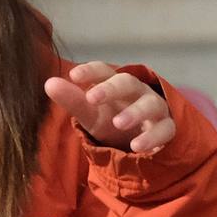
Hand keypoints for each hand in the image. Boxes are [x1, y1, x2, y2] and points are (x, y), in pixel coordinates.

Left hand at [44, 62, 177, 153]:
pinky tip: (138, 146)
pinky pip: (165, 129)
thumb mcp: (91, 114)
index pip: (105, 71)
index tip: (74, 75)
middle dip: (112, 88)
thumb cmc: (113, 121)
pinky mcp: (168, 129)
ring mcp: (156, 110)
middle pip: (128, 83)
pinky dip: (152, 136)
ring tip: (118, 123)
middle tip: (92, 98)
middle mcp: (138, 93)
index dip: (91, 71)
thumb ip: (73, 100)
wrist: (141, 144)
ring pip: (150, 104)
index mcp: (116, 85)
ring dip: (135, 112)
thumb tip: (48, 83)